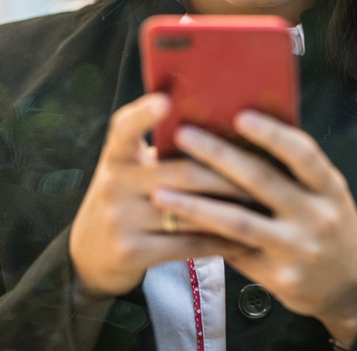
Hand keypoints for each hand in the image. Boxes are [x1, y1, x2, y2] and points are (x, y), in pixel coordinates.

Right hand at [69, 93, 250, 296]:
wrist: (91, 256)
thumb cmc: (127, 201)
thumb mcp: (130, 170)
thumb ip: (159, 152)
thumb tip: (221, 128)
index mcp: (116, 156)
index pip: (124, 127)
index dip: (145, 113)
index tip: (166, 100)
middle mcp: (114, 183)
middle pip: (181, 172)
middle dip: (228, 173)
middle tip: (265, 171)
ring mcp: (120, 219)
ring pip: (188, 209)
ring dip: (230, 208)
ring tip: (263, 204)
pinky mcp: (131, 251)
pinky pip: (187, 244)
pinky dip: (219, 240)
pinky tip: (243, 238)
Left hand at [153, 111, 356, 345]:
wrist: (351, 286)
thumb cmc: (330, 223)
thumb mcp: (327, 192)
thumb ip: (296, 169)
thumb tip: (242, 130)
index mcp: (330, 187)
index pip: (303, 154)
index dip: (271, 134)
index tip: (239, 115)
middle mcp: (316, 216)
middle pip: (262, 181)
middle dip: (218, 156)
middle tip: (183, 135)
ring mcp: (296, 248)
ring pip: (238, 222)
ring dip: (195, 205)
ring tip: (161, 192)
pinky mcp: (277, 275)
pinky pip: (232, 251)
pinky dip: (203, 236)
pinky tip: (176, 226)